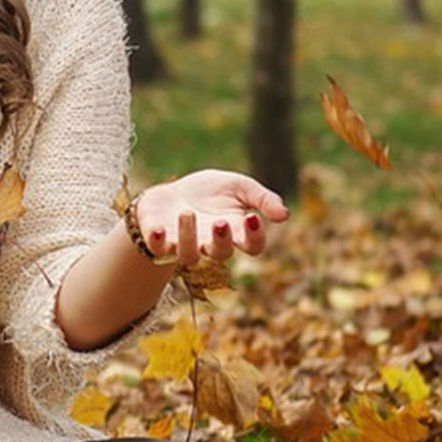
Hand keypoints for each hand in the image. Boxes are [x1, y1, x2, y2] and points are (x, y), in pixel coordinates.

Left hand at [131, 170, 289, 266]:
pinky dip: (157, 242)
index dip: (254, 237)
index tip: (252, 218)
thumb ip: (262, 198)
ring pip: (189, 254)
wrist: (173, 193)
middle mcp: (211, 244)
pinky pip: (158, 249)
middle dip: (221, 240)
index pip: (252, 245)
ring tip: (187, 212)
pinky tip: (157, 230)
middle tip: (220, 222)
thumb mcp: (239, 186)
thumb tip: (284, 215)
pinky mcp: (159, 241)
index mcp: (235, 232)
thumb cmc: (210, 192)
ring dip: (188, 236)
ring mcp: (184, 245)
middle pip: (220, 253)